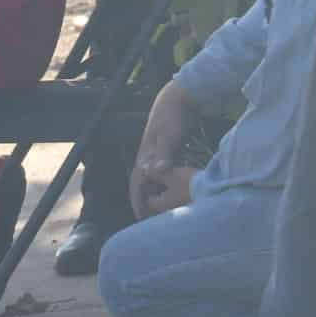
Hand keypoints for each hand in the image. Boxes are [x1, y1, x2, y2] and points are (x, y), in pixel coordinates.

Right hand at [128, 91, 189, 216]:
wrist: (178, 98)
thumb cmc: (174, 116)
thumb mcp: (170, 136)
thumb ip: (163, 154)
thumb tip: (154, 172)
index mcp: (145, 154)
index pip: (137, 182)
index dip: (137, 200)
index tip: (140, 217)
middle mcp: (146, 155)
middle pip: (140, 182)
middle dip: (141, 200)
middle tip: (145, 219)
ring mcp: (155, 151)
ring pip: (149, 177)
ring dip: (150, 192)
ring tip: (155, 209)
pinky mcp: (164, 149)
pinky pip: (158, 171)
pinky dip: (160, 182)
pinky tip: (167, 189)